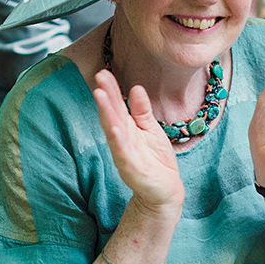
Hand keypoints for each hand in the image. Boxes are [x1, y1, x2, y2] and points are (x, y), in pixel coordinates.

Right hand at [93, 69, 184, 213]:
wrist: (165, 190)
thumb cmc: (156, 161)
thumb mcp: (151, 130)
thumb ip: (141, 111)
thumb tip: (136, 88)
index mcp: (127, 130)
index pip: (116, 106)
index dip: (110, 90)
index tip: (104, 73)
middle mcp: (122, 141)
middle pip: (111, 115)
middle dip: (105, 97)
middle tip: (99, 78)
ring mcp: (125, 155)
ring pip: (113, 131)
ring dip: (106, 114)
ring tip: (101, 96)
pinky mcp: (132, 169)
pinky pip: (123, 153)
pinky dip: (118, 140)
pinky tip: (114, 128)